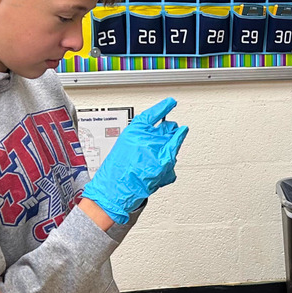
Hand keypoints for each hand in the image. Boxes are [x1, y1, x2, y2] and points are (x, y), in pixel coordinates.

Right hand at [81, 98, 187, 223]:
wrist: (114, 190)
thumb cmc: (116, 170)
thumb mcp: (124, 145)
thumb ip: (141, 138)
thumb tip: (155, 136)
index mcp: (134, 130)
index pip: (153, 114)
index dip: (164, 107)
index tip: (171, 102)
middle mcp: (147, 137)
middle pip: (168, 127)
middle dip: (169, 130)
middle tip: (169, 132)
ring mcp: (157, 150)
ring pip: (173, 139)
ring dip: (173, 141)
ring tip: (164, 149)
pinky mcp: (164, 162)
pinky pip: (175, 150)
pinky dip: (177, 147)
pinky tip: (175, 148)